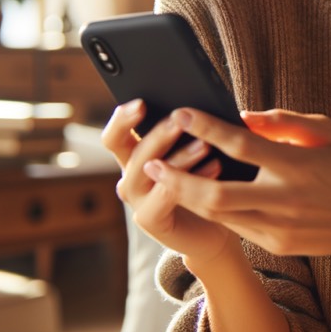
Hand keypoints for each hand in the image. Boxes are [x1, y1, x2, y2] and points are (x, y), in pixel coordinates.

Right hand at [101, 100, 232, 266]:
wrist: (214, 228)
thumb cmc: (205, 183)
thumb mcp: (195, 152)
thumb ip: (188, 132)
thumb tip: (195, 107)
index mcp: (134, 156)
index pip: (116, 134)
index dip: (123, 119)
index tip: (141, 103)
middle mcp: (131, 176)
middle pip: (131, 150)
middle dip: (159, 133)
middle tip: (181, 119)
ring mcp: (137, 200)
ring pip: (149, 172)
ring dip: (179, 156)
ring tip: (205, 143)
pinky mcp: (150, 220)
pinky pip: (166, 196)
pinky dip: (190, 179)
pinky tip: (215, 167)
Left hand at [140, 107, 330, 263]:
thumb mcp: (325, 132)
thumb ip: (282, 122)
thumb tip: (241, 116)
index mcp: (297, 165)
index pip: (243, 145)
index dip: (208, 128)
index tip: (181, 113)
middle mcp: (285, 199)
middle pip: (217, 193)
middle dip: (177, 178)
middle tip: (150, 162)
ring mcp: (278, 227)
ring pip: (218, 214)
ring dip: (185, 195)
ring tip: (160, 177)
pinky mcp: (275, 243)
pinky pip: (233, 224)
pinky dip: (210, 208)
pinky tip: (191, 193)